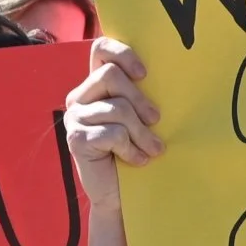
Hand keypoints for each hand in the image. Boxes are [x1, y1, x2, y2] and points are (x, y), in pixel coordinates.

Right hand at [63, 38, 162, 216]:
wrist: (121, 196)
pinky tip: (137, 160)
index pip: (101, 49)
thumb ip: (142, 95)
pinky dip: (132, 149)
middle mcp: (79, 97)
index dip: (123, 53)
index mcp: (95, 86)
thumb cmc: (136, 152)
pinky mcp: (75, 139)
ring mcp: (74, 118)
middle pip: (111, 76)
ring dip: (142, 132)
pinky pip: (113, 133)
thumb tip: (171, 72)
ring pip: (117, 107)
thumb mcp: (141, 119)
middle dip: (140, 100)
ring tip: (153, 150)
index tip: (145, 74)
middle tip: (156, 121)